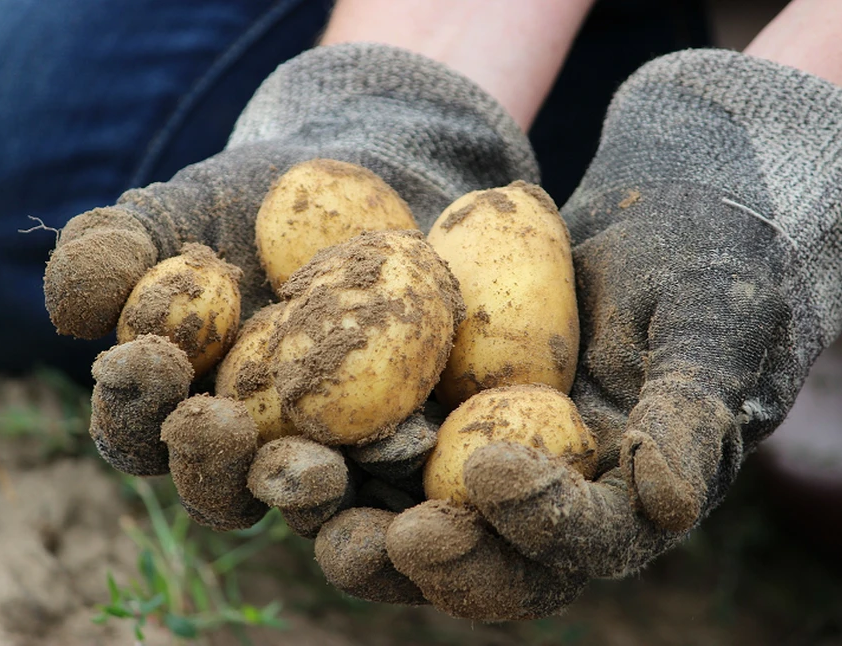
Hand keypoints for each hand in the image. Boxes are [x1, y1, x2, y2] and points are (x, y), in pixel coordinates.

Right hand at [42, 43, 533, 552]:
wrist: (363, 185)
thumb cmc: (249, 202)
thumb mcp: (173, 212)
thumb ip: (111, 253)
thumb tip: (73, 312)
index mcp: (178, 407)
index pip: (137, 427)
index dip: (134, 402)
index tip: (154, 355)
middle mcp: (249, 448)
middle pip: (220, 489)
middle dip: (213, 465)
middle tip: (223, 424)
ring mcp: (329, 455)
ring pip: (310, 503)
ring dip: (306, 494)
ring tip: (317, 468)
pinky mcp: (403, 445)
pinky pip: (401, 476)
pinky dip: (401, 473)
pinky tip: (415, 446)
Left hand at [317, 49, 841, 619]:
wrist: (656, 216)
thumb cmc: (707, 269)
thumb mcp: (713, 328)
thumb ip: (692, 413)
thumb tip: (671, 505)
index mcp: (615, 502)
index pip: (577, 542)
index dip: (535, 525)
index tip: (490, 473)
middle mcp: (536, 499)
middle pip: (476, 558)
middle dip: (420, 557)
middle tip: (364, 539)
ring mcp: (471, 457)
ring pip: (402, 513)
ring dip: (341, 513)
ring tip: (289, 482)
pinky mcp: (421, 410)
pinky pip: (363, 436)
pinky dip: (316, 434)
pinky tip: (263, 412)